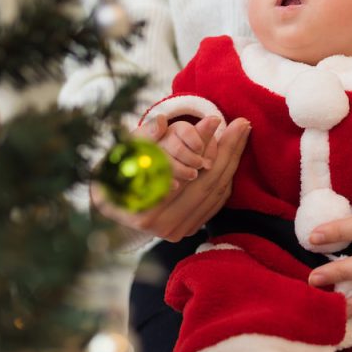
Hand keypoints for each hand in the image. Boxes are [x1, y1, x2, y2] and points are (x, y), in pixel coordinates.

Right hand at [91, 115, 250, 241]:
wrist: (108, 204)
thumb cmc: (113, 174)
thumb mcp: (124, 152)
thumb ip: (143, 136)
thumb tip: (162, 122)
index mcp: (147, 210)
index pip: (190, 173)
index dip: (208, 145)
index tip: (221, 119)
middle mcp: (164, 226)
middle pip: (209, 184)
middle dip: (229, 151)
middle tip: (243, 123)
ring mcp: (178, 232)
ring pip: (216, 194)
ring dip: (232, 162)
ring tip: (241, 133)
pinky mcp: (187, 230)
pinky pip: (215, 202)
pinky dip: (226, 178)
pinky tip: (232, 156)